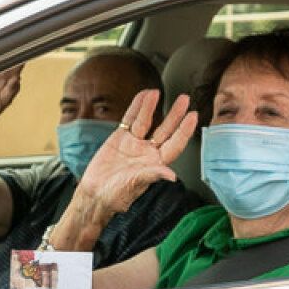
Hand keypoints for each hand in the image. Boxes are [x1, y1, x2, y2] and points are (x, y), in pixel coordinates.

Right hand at [79, 89, 196, 213]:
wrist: (95, 194)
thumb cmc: (117, 196)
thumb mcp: (135, 185)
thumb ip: (152, 175)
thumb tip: (171, 176)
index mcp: (156, 163)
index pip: (175, 144)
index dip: (184, 130)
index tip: (193, 115)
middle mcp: (148, 152)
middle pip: (165, 129)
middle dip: (175, 114)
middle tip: (184, 98)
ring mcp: (134, 144)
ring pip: (146, 121)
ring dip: (151, 106)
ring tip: (156, 91)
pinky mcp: (119, 139)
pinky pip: (129, 120)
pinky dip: (135, 107)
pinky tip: (142, 96)